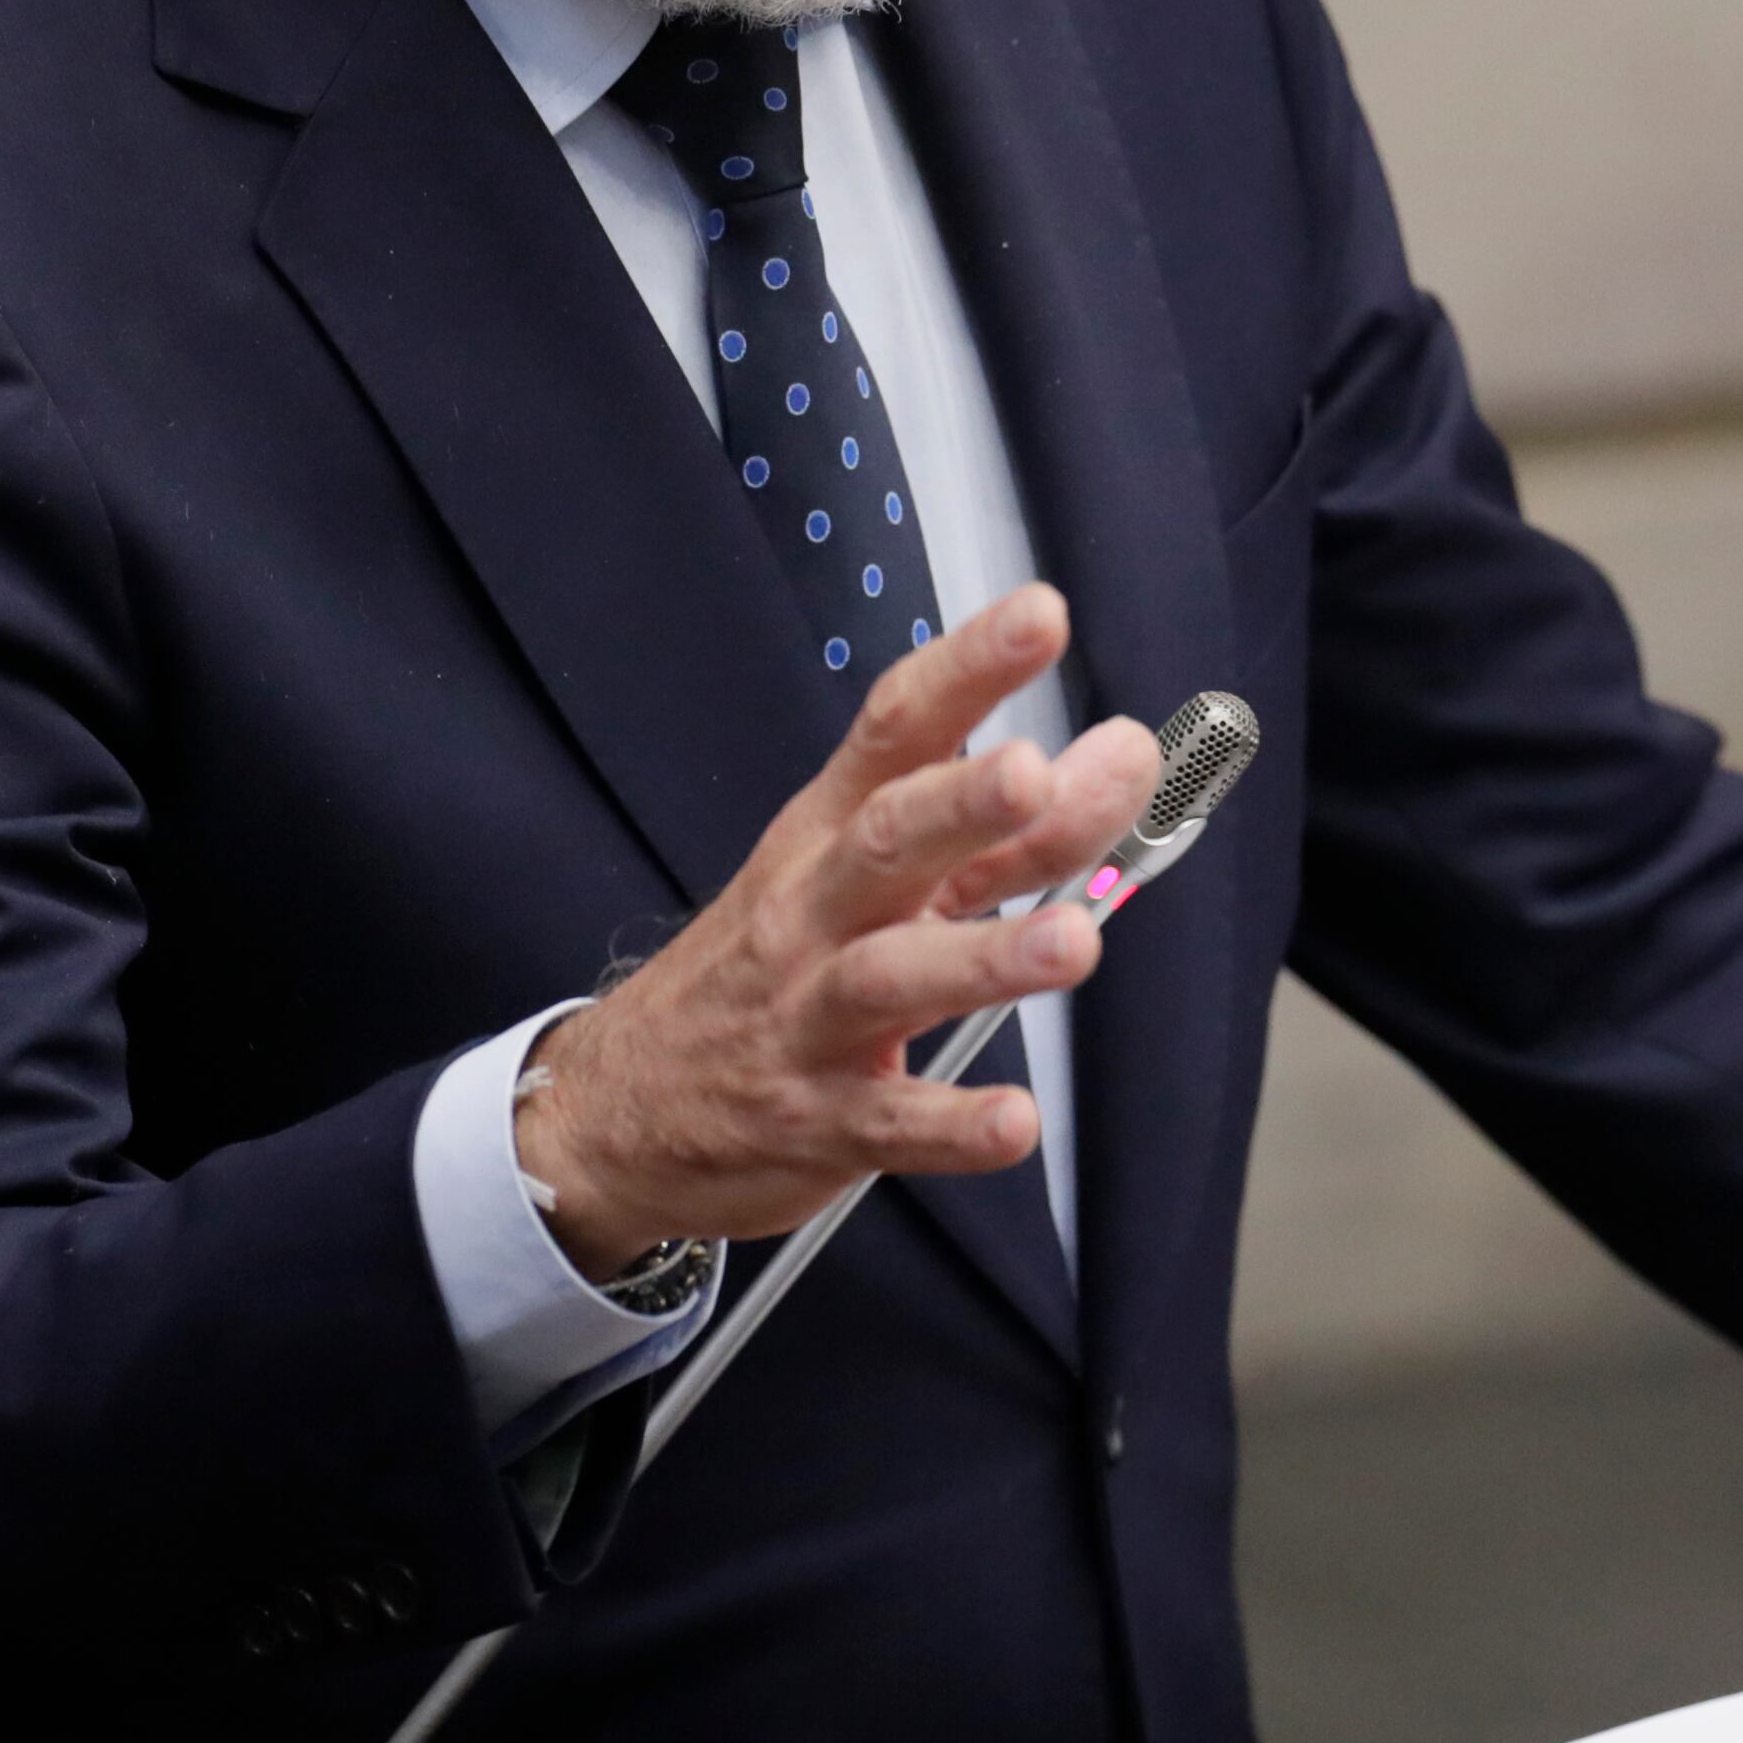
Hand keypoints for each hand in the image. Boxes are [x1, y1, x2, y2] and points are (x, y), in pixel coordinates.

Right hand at [511, 583, 1156, 1269]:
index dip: (967, 668)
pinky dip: (952, 1125)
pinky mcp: (818, 1121)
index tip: (1039, 616)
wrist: (621, 1106)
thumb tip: (1122, 758)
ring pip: (890, 976)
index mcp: (830, 832)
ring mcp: (810, 1016)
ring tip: (1071, 944)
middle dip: (962, 804)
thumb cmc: (772, 965)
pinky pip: (888, 1121)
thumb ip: (1006, 828)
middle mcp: (815, 910)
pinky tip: (1014, 1122)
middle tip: (1036, 773)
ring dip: (983, 958)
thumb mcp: (872, 880)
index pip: (896, 729)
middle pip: (886, 841)